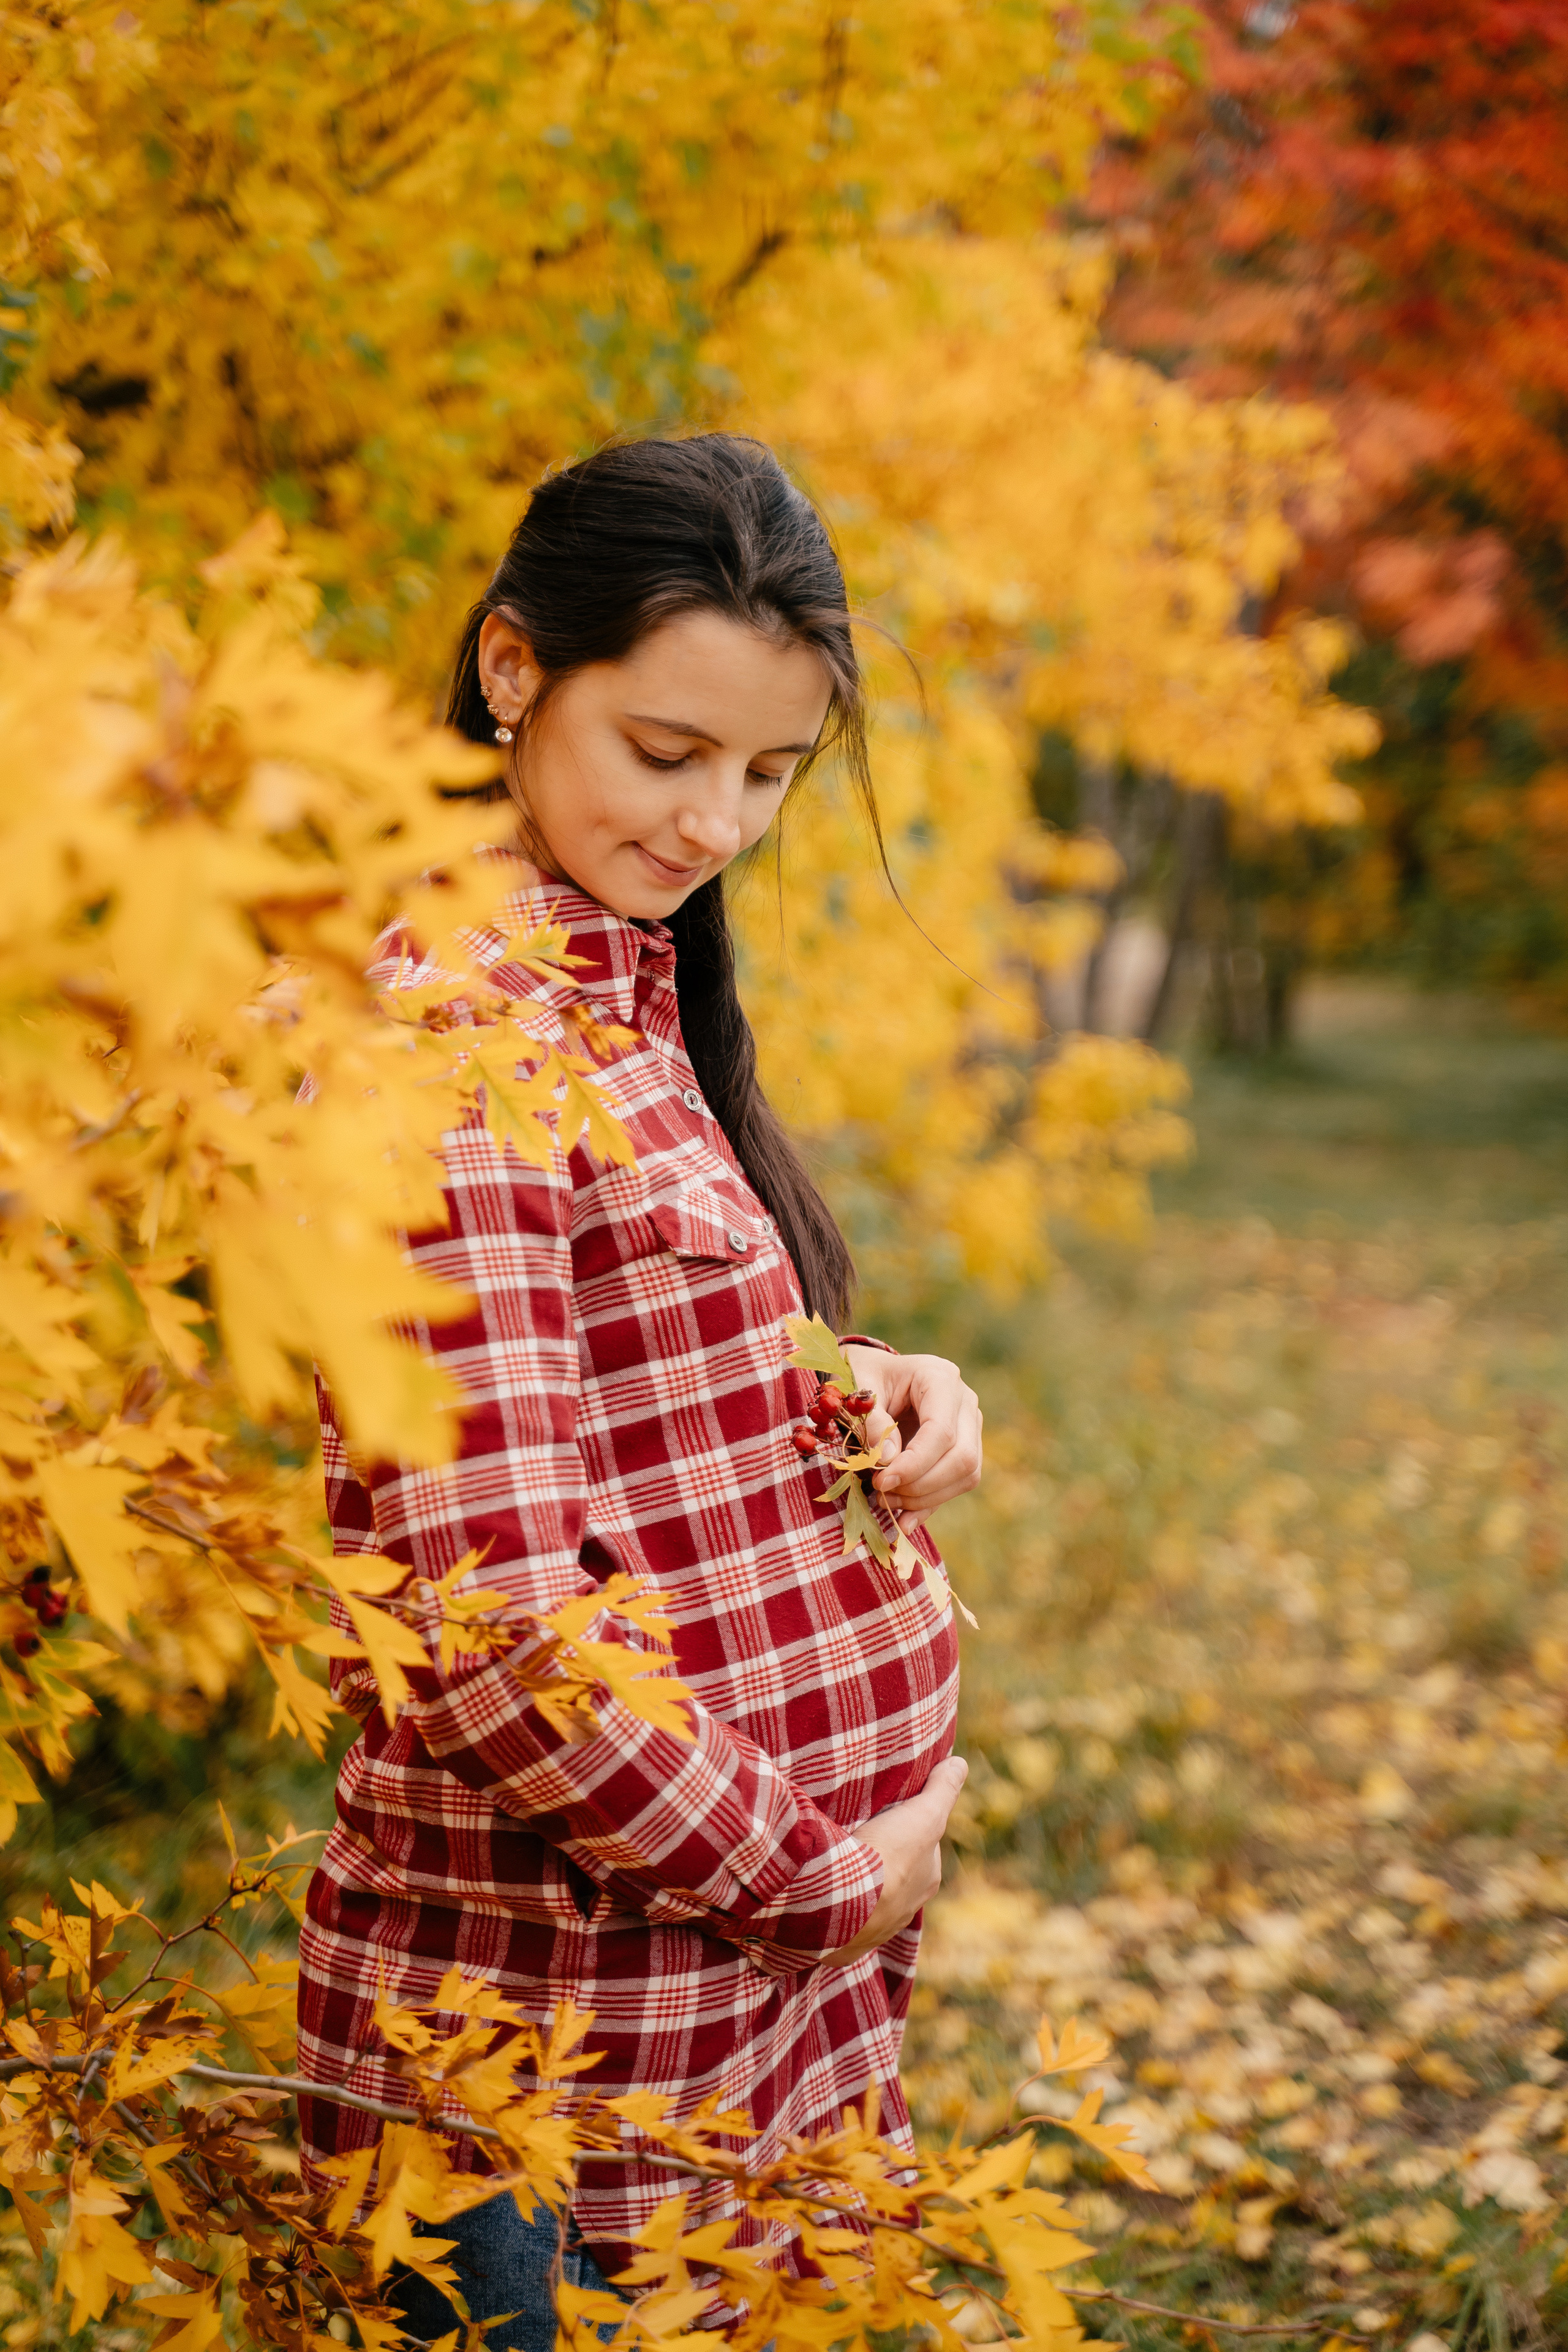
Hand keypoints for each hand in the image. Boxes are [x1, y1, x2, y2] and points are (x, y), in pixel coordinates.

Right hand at [824, 1756, 968, 1964]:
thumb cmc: (889, 1857)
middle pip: (897, 1872)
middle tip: (861, 1832)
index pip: (923, 1846)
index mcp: (926, 1881)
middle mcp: (906, 1909)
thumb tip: (960, 1764)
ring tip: (838, 1858)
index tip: (890, 1811)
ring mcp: (874, 1927)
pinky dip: (836, 1902)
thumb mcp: (923, 1815)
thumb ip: (942, 1790)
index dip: (909, 1826)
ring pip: (869, 1895)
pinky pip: (842, 1916)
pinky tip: (824, 1889)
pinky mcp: (843, 1940)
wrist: (843, 1902)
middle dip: (883, 1855)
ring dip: (858, 1879)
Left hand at [842, 1346, 983, 1533]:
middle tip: (881, 1491)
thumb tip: (889, 1460)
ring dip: (925, 1497)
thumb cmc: (863, 1376)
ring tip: (886, 1499)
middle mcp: (964, 1401)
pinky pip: (959, 1483)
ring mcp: (970, 1425)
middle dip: (921, 1484)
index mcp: (940, 1377)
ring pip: (966, 1474)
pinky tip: (905, 1519)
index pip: (942, 1431)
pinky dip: (930, 1504)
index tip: (881, 1481)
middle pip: (962, 1456)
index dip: (915, 1463)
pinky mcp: (965, 1447)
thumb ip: (871, 1420)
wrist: (875, 1374)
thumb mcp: (856, 1389)